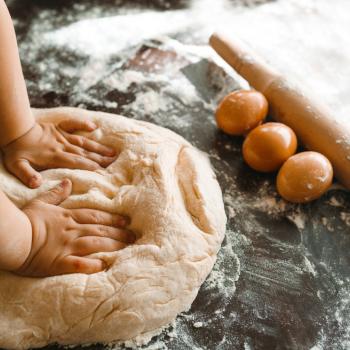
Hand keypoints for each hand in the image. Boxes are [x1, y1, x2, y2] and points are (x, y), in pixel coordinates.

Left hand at [1, 120, 115, 187]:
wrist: (14, 130)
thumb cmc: (15, 151)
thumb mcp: (16, 166)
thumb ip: (27, 175)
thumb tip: (37, 184)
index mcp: (54, 156)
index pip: (76, 162)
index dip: (89, 166)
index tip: (102, 171)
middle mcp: (62, 146)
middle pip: (85, 153)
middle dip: (100, 158)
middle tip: (114, 162)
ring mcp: (62, 136)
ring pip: (84, 142)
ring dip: (98, 147)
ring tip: (112, 152)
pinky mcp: (60, 128)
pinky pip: (73, 124)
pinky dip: (83, 124)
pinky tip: (93, 126)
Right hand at [17, 179, 134, 276]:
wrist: (12, 235)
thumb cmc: (26, 219)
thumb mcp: (41, 202)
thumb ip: (56, 194)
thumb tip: (68, 182)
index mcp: (68, 217)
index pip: (95, 217)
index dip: (112, 218)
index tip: (126, 221)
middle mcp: (72, 231)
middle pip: (100, 230)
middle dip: (119, 233)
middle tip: (133, 236)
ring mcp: (67, 247)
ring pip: (95, 244)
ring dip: (112, 245)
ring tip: (127, 248)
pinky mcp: (60, 263)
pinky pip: (80, 264)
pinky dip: (93, 265)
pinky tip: (105, 266)